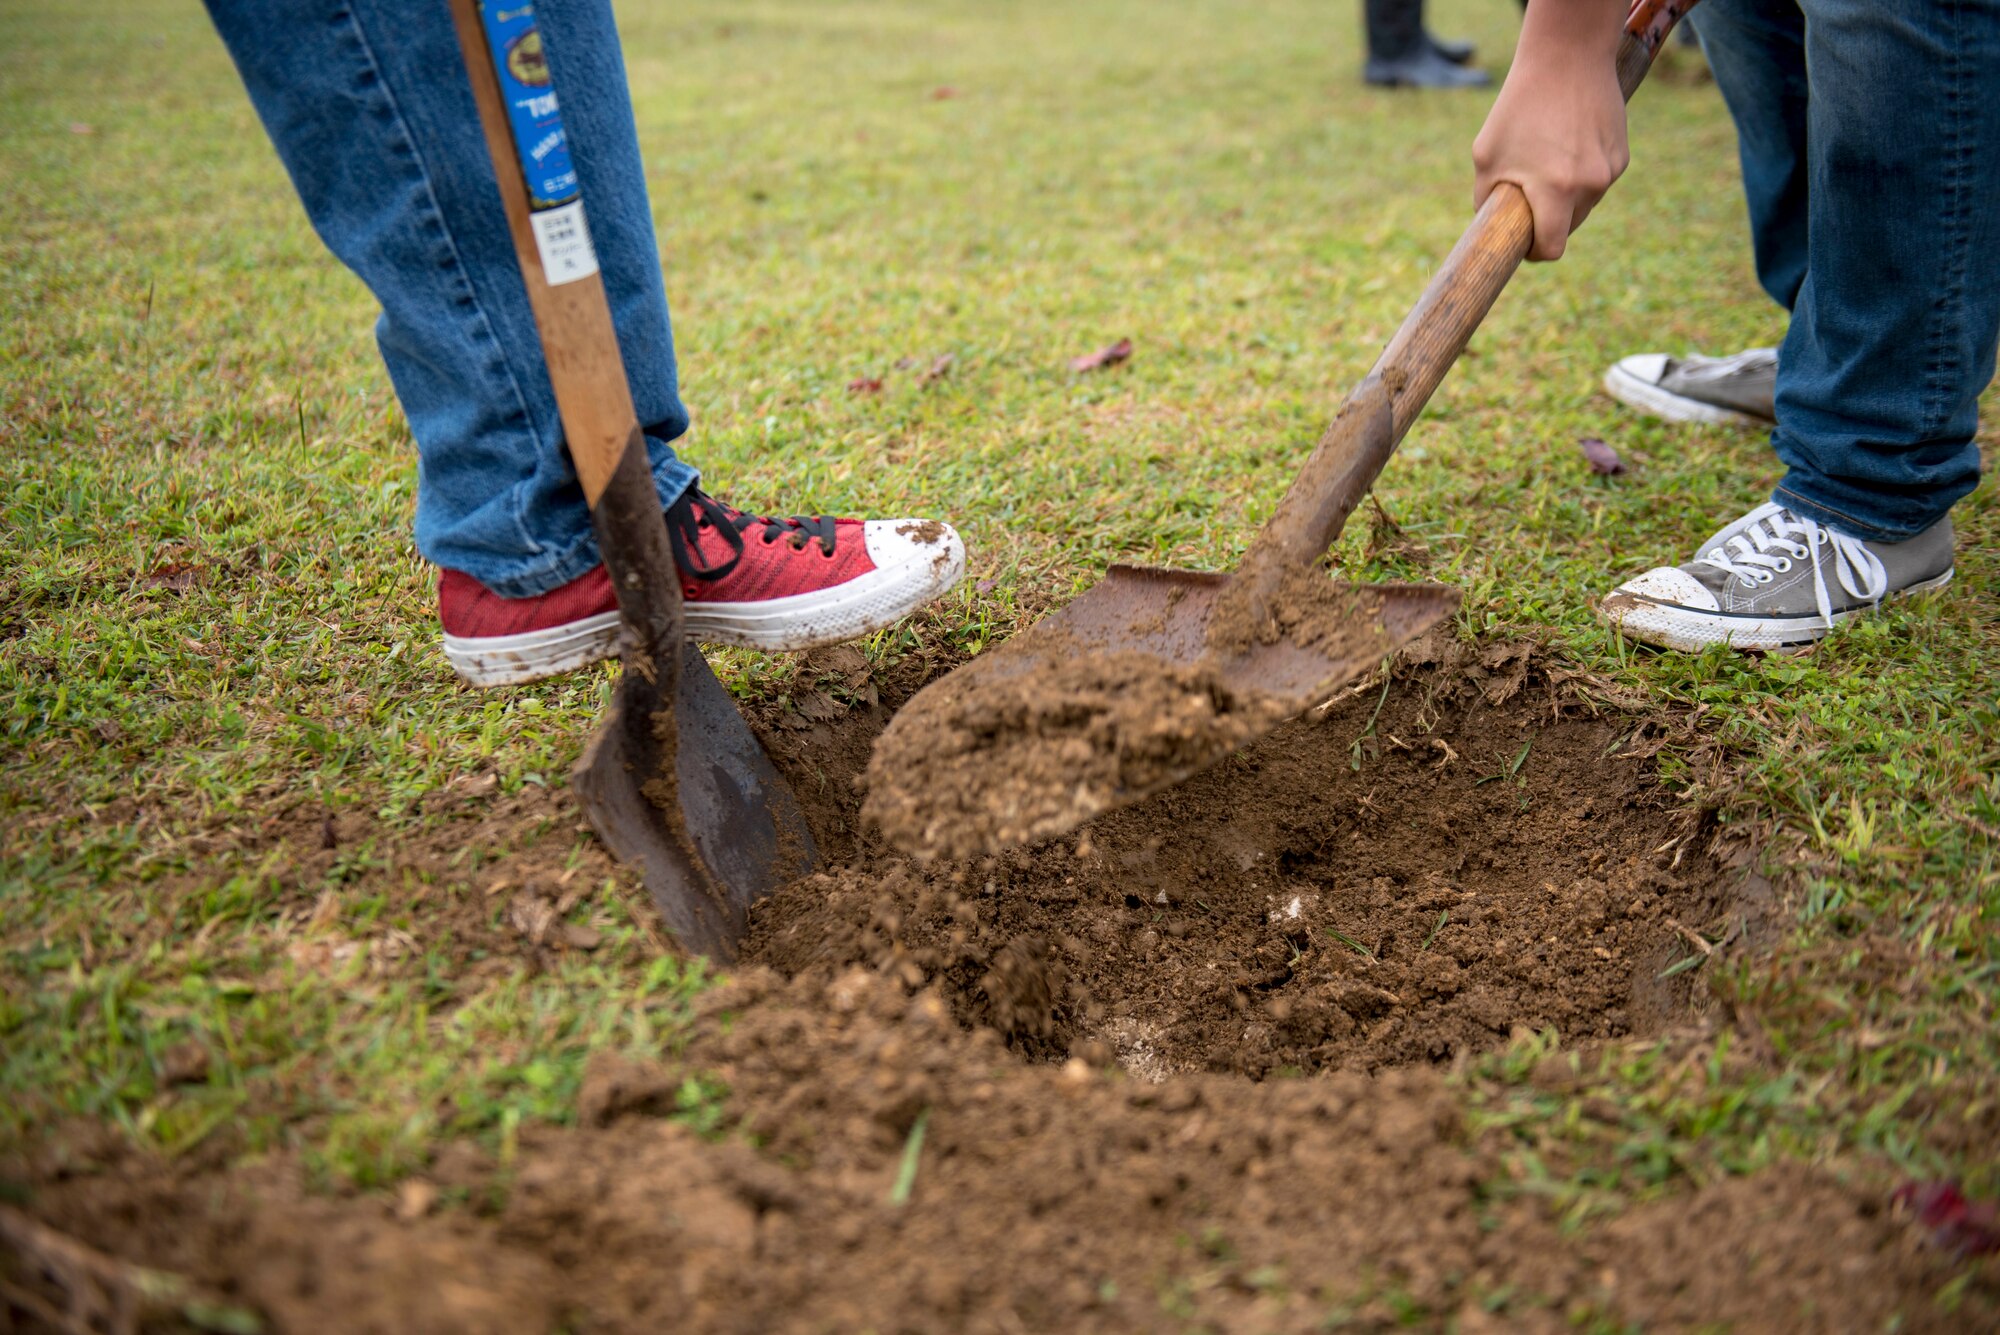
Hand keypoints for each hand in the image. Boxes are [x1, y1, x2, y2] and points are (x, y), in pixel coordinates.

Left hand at [1471, 4, 1630, 260]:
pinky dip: (1581, 175)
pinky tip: (1568, 145)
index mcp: (1555, 189)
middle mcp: (1589, 184)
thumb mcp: (1486, 156)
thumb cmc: (1519, 107)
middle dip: (1548, 221)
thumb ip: (1487, 200)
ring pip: (1583, 206)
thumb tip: (1493, 228)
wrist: (1567, 58)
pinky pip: (1597, 183)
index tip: (1524, 242)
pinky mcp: (1622, 157)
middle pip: (1568, 228)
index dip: (1535, 251)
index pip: (1552, 248)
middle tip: (1528, 194)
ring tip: (1547, 160)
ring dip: (1564, 197)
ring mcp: (1609, 171)